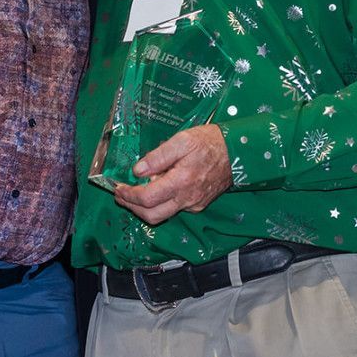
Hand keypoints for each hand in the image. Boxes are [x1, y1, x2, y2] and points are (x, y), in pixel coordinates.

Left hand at [113, 123, 231, 224]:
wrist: (237, 152)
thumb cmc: (209, 142)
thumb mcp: (182, 141)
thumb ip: (158, 156)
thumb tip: (138, 171)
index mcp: (181, 182)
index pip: (147, 199)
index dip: (129, 196)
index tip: (118, 187)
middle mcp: (187, 199)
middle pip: (152, 215)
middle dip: (132, 207)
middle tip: (120, 194)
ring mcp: (193, 204)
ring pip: (163, 215)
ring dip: (144, 207)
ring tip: (134, 192)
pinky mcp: (198, 204)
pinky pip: (174, 209)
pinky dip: (160, 203)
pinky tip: (156, 188)